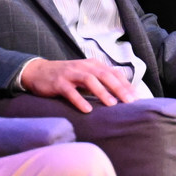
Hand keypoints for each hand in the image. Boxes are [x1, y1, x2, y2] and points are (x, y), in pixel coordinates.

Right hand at [18, 56, 136, 112]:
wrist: (38, 72)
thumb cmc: (66, 77)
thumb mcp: (85, 75)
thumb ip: (101, 81)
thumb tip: (121, 95)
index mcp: (93, 65)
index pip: (114, 73)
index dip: (126, 85)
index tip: (137, 98)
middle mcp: (83, 66)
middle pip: (105, 75)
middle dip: (119, 88)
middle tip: (130, 102)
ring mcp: (70, 73)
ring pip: (90, 80)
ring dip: (102, 92)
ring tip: (112, 104)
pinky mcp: (58, 82)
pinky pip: (70, 91)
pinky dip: (79, 100)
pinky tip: (87, 110)